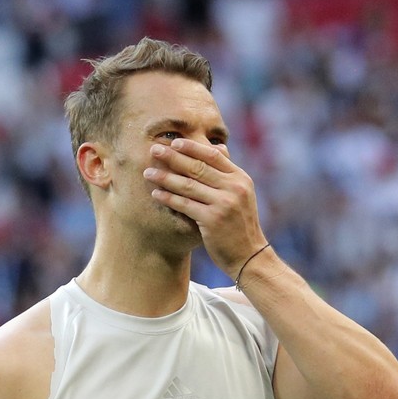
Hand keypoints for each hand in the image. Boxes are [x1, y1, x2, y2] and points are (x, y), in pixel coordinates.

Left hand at [144, 138, 266, 276]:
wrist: (249, 256)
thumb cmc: (240, 225)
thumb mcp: (241, 195)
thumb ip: (228, 174)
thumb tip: (218, 147)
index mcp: (241, 178)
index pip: (214, 156)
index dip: (193, 147)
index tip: (174, 142)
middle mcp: (234, 188)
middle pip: (198, 167)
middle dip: (174, 157)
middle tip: (154, 149)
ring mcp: (224, 203)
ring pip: (188, 185)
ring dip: (165, 177)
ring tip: (148, 172)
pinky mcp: (212, 219)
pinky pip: (185, 204)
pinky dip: (168, 198)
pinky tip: (156, 194)